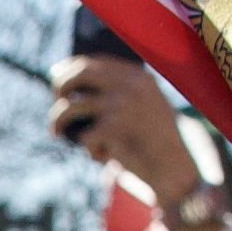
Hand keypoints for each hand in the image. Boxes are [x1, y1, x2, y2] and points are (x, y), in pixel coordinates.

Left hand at [49, 52, 205, 211]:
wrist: (176, 168)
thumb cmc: (154, 141)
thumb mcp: (142, 108)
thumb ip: (117, 93)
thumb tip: (68, 85)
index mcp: (138, 77)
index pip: (92, 63)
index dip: (68, 70)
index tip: (57, 79)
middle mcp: (130, 86)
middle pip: (78, 74)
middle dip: (59, 87)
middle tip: (55, 102)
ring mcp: (122, 105)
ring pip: (69, 107)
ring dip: (58, 122)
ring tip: (57, 133)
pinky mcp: (114, 128)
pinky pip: (84, 137)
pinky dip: (90, 150)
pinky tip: (105, 156)